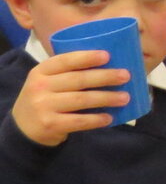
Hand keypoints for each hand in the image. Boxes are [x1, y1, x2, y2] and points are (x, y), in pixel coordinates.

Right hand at [11, 50, 125, 145]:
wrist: (22, 128)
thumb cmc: (44, 98)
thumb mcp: (47, 81)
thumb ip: (67, 73)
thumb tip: (108, 65)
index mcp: (40, 71)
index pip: (64, 60)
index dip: (86, 57)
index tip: (107, 55)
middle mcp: (40, 87)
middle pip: (78, 79)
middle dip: (105, 77)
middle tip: (126, 76)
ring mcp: (43, 106)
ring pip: (81, 100)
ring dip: (106, 98)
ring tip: (125, 97)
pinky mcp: (50, 124)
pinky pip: (79, 120)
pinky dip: (96, 119)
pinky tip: (109, 117)